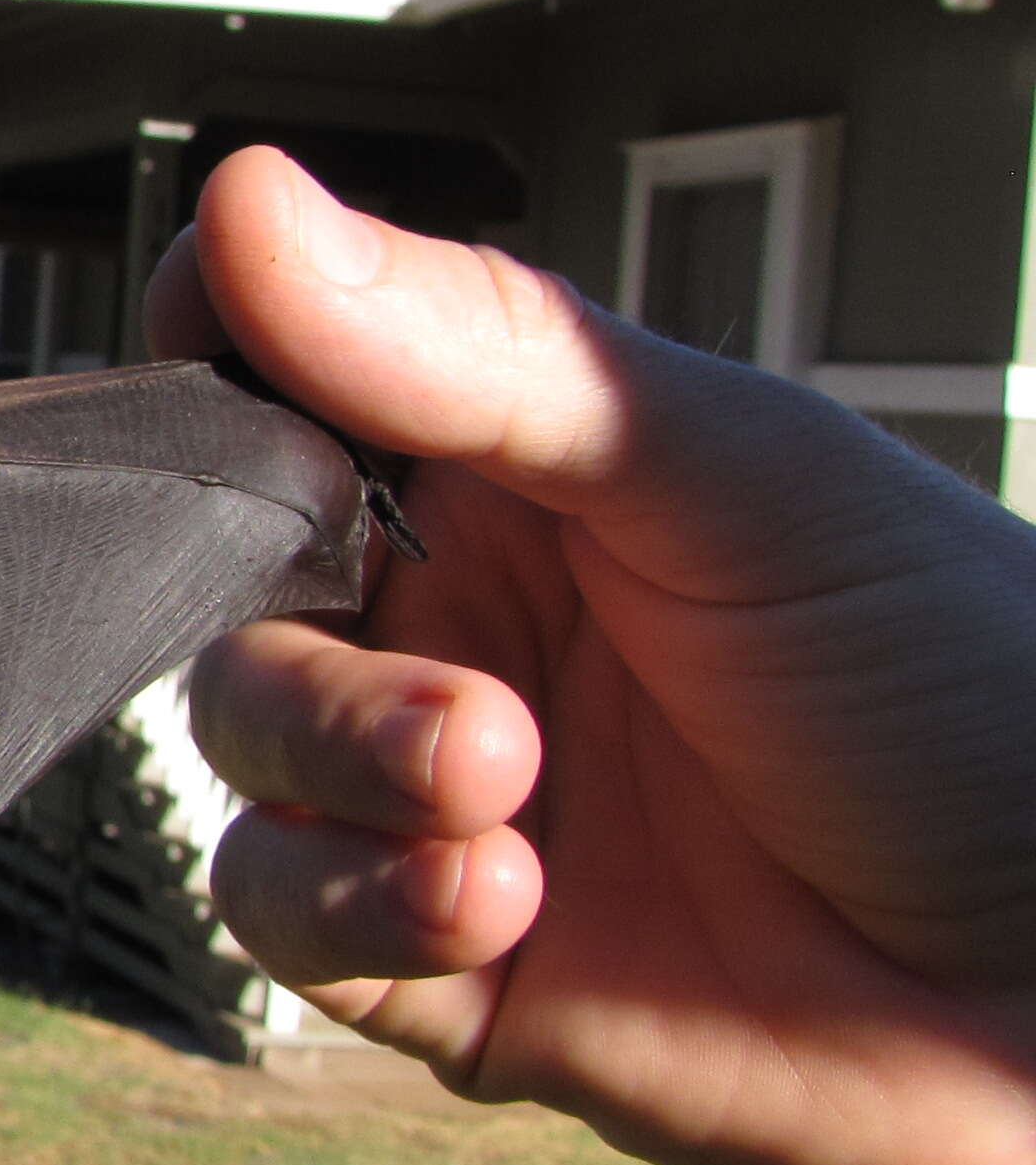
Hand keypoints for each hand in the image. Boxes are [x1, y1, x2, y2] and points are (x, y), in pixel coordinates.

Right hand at [153, 144, 1035, 1164]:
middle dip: (301, 638)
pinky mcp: (436, 962)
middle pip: (225, 589)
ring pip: (239, 754)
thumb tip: (250, 202)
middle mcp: (465, 622)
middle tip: (449, 689)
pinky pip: (284, 919)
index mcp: (523, 474)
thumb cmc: (970, 693)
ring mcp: (437, 794)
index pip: (294, 385)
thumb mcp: (734, 476)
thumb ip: (479, 351)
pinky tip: (497, 901)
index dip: (223, 369)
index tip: (205, 357)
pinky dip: (358, 907)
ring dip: (340, 771)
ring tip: (498, 794)